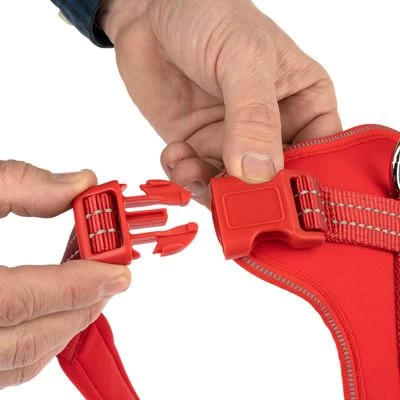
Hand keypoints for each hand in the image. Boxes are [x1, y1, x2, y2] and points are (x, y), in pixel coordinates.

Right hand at [0, 161, 130, 388]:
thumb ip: (20, 185)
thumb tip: (79, 182)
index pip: (22, 299)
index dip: (78, 285)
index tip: (119, 272)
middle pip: (30, 338)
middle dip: (83, 307)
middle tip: (112, 278)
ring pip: (22, 361)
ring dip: (67, 326)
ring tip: (92, 292)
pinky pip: (6, 371)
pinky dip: (40, 343)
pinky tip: (55, 313)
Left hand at [99, 0, 340, 203]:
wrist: (152, 12)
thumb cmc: (209, 14)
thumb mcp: (242, 58)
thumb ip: (254, 115)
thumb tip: (258, 170)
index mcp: (303, 101)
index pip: (319, 153)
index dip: (304, 181)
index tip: (281, 197)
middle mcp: (271, 127)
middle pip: (275, 180)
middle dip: (252, 193)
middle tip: (230, 196)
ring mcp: (233, 140)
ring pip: (233, 187)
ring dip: (211, 188)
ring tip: (190, 167)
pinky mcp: (198, 146)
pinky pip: (197, 178)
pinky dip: (184, 176)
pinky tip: (175, 153)